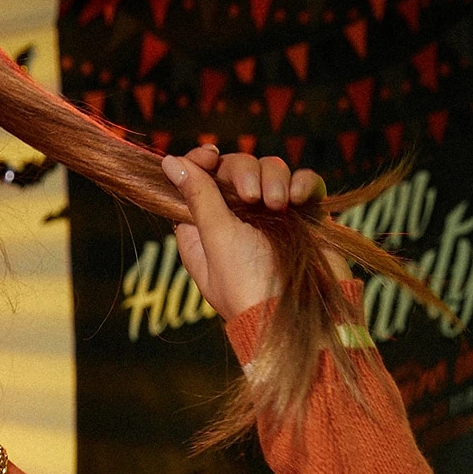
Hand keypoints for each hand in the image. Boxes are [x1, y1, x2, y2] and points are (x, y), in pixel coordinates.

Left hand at [161, 148, 345, 321]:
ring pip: (271, 170)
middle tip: (253, 197)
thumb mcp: (217, 239)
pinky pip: (303, 183)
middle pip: (235, 169)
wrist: (298, 316)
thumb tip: (169, 161)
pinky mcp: (303, 216)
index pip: (197, 180)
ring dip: (275, 178)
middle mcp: (236, 220)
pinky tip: (299, 198)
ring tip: (280, 205)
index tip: (210, 157)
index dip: (201, 163)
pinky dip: (302, 183)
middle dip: (245, 173)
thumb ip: (198, 196)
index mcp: (204, 229)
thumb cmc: (248, 286)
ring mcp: (272, 216)